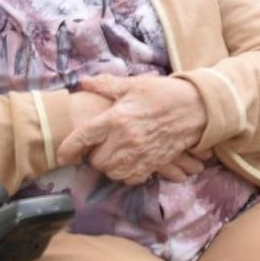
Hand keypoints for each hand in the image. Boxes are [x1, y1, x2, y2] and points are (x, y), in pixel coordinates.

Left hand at [57, 74, 206, 184]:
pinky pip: (131, 178)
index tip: (62, 156)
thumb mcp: (134, 85)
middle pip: (97, 161)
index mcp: (116, 118)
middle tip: (97, 148)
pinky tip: (128, 162)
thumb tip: (83, 82)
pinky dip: (126, 174)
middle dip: (93, 157)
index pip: (83, 138)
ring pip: (113, 172)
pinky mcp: (153, 162)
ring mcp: (140, 153)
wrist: (197, 107)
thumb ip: (106, 85)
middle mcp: (126, 139)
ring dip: (109, 166)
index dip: (68, 149)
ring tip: (112, 155)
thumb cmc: (164, 93)